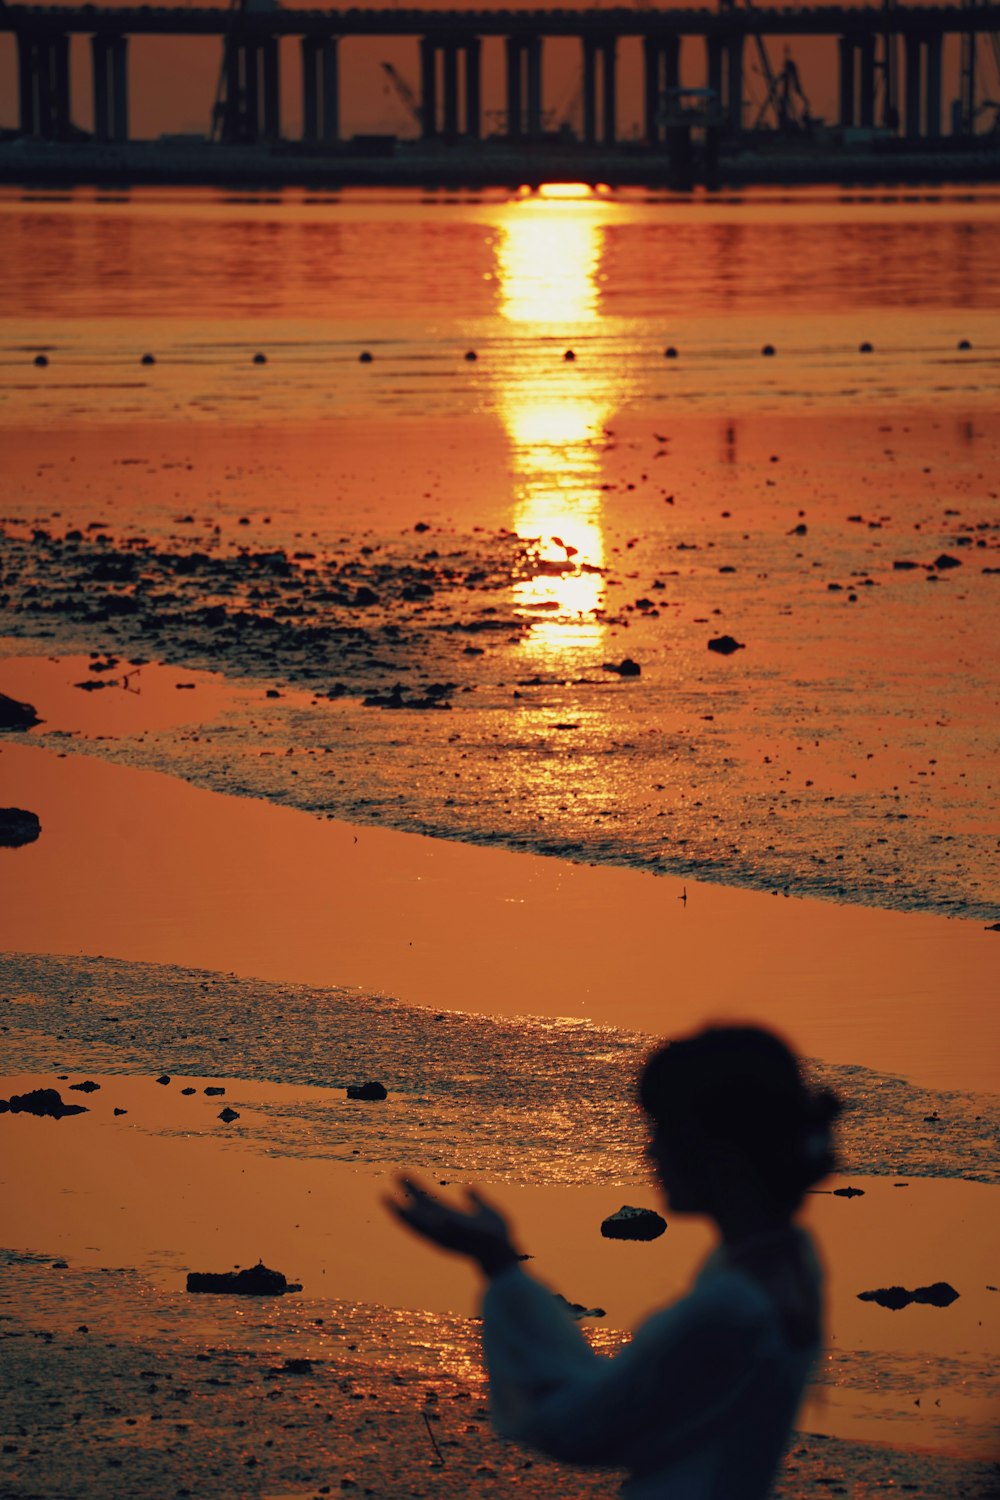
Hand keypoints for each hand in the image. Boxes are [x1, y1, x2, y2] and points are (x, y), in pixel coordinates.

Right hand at [384, 1175, 521, 1275]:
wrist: (504, 1253)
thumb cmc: (497, 1235)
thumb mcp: (487, 1210)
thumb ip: (477, 1200)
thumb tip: (468, 1188)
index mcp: (450, 1217)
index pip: (427, 1201)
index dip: (414, 1189)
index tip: (401, 1175)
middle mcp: (443, 1227)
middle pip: (418, 1210)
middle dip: (405, 1195)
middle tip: (393, 1176)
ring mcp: (444, 1234)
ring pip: (417, 1223)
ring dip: (402, 1212)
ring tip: (387, 1199)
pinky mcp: (450, 1238)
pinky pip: (431, 1230)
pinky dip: (419, 1223)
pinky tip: (409, 1210)